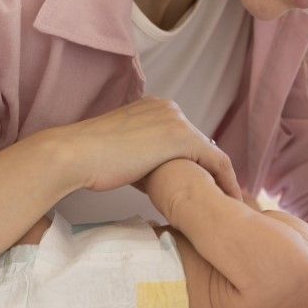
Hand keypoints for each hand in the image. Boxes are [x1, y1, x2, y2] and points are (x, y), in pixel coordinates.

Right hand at [35, 96, 241, 199]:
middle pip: (199, 143)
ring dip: (221, 178)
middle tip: (221, 196)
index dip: (194, 161)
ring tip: (229, 202)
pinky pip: (216, 161)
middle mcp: (168, 107)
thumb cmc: (90, 159)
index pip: (182, 136)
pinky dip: (226, 181)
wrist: (77, 154)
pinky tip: (230, 199)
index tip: (202, 183)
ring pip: (211, 153)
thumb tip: (153, 176)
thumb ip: (142, 156)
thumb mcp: (121, 150)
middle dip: (210, 170)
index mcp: (152, 106)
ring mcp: (176, 120)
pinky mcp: (181, 137)